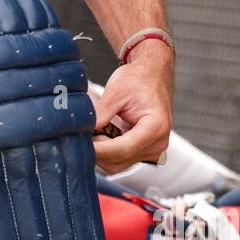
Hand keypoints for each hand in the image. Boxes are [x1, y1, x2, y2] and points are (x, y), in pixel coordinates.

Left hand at [91, 41, 173, 172]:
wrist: (152, 76)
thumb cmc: (139, 79)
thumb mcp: (116, 91)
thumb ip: (101, 113)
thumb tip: (83, 130)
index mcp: (156, 127)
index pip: (123, 149)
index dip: (100, 150)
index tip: (82, 145)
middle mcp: (157, 143)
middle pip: (120, 160)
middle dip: (98, 151)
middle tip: (81, 136)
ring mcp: (152, 150)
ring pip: (119, 164)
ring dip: (101, 153)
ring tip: (90, 134)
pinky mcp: (144, 151)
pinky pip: (121, 159)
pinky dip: (106, 152)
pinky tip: (98, 138)